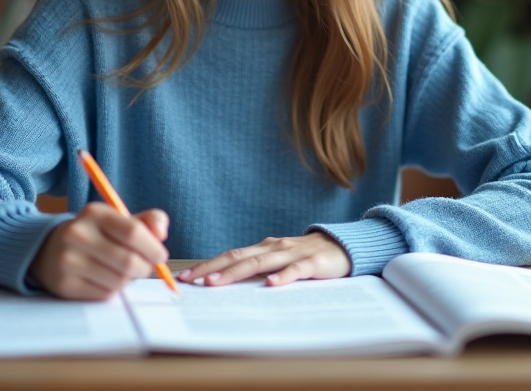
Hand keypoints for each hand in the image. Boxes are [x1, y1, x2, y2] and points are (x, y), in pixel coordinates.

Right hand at [29, 202, 168, 299]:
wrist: (49, 249)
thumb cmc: (95, 234)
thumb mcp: (117, 220)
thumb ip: (147, 221)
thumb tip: (162, 233)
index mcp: (94, 213)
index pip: (133, 232)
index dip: (153, 248)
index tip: (160, 256)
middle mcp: (77, 234)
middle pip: (129, 261)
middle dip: (145, 268)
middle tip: (145, 267)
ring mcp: (68, 261)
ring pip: (120, 281)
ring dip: (129, 280)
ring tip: (121, 271)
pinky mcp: (65, 285)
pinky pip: (105, 294)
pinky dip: (113, 290)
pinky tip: (104, 279)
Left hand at [176, 232, 350, 287]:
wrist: (344, 246)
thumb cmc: (307, 257)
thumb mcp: (280, 260)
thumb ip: (259, 268)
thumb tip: (228, 283)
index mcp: (264, 247)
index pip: (231, 256)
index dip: (208, 265)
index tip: (187, 277)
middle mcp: (274, 247)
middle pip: (239, 257)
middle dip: (213, 269)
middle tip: (191, 281)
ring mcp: (292, 254)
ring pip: (260, 262)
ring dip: (236, 272)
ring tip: (217, 282)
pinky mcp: (312, 263)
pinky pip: (295, 270)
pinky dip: (282, 276)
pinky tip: (271, 284)